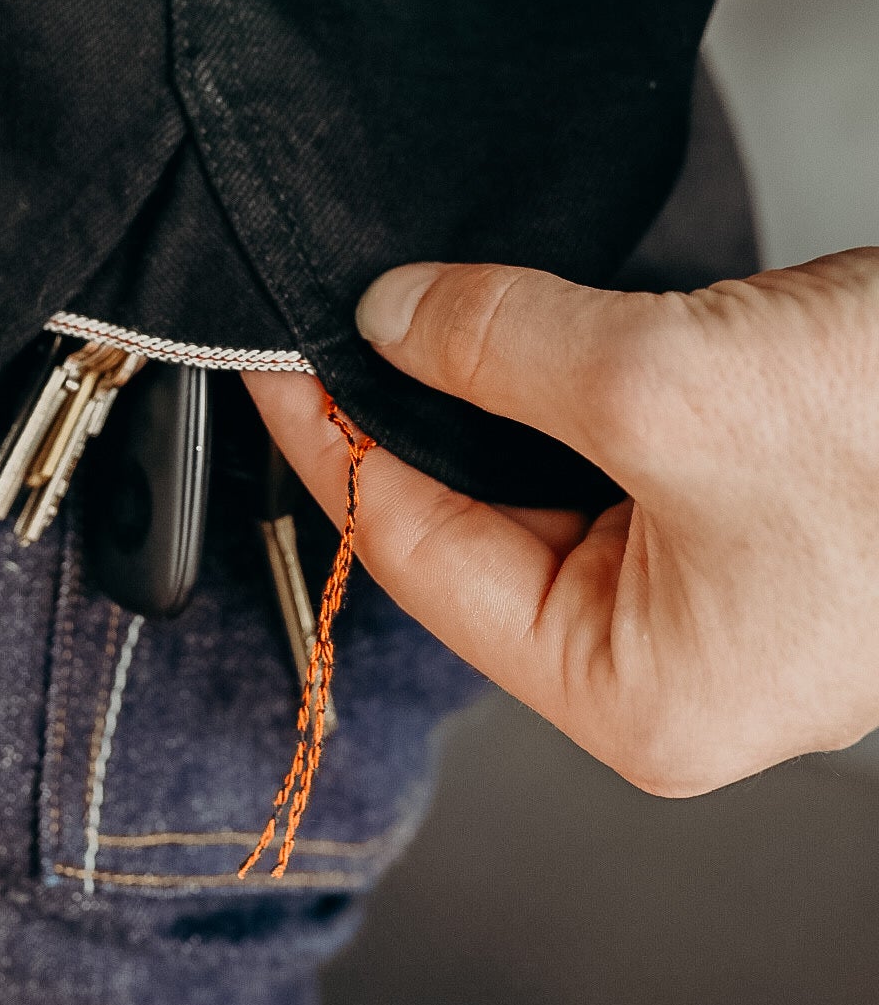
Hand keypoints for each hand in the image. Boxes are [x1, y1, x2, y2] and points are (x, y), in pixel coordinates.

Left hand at [245, 250, 878, 794]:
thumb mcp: (667, 386)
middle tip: (329, 321)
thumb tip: (391, 319)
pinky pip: (599, 450)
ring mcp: (704, 584)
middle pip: (469, 525)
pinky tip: (507, 327)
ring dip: (480, 395)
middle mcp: (661, 657)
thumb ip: (501, 352)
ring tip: (412, 313)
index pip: (417, 560)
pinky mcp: (735, 507)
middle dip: (404, 420)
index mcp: (633, 691)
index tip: (269, 362)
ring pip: (534, 480)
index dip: (329, 450)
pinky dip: (549, 384)